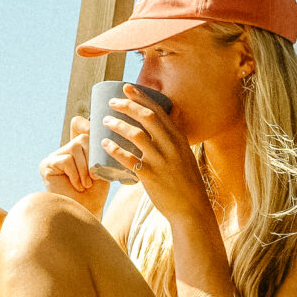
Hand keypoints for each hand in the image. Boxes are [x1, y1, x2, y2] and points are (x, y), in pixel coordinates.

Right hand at [38, 114, 105, 210]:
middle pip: (82, 138)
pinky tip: (76, 186)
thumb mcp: (102, 167)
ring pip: (74, 148)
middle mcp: (63, 150)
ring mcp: (53, 157)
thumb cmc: (95, 193)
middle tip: (93, 176)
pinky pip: (66, 159)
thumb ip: (99, 149)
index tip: (95, 128)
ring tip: (85, 184)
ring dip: (84, 168)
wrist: (86, 213)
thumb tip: (96, 129)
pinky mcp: (46, 165)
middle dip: (92, 157)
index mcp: (76, 149)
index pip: (79, 125)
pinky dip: (75, 174)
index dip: (86, 124)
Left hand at [102, 83, 207, 227]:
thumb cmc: (185, 183)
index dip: (141, 97)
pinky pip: (129, 159)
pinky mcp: (150, 177)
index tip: (126, 87)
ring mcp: (161, 161)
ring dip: (118, 124)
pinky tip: (104, 144)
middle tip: (111, 102)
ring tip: (104, 121)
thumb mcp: (183, 156)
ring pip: (136, 135)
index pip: (158, 111)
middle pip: (146, 117)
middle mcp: (171, 146)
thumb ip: (172, 142)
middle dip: (127, 105)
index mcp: (178, 139)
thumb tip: (158, 128)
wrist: (191, 209)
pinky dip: (114, 149)